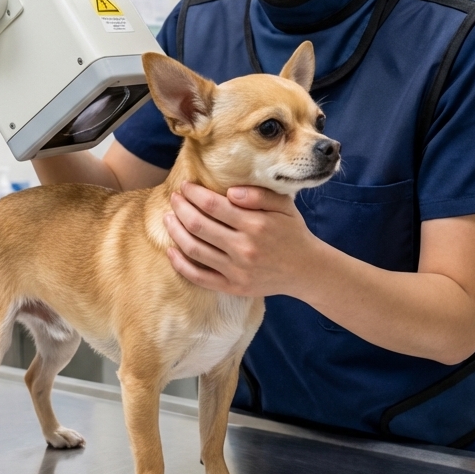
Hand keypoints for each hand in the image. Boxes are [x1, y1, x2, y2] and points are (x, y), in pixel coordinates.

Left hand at [163, 183, 320, 296]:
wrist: (306, 270)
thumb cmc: (292, 232)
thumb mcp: (283, 206)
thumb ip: (258, 195)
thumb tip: (230, 191)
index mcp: (255, 225)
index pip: (213, 205)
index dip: (194, 194)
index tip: (186, 186)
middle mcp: (244, 248)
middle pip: (198, 225)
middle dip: (181, 208)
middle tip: (174, 197)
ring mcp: (236, 271)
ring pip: (194, 249)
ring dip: (175, 231)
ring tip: (169, 217)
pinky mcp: (232, 287)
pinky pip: (199, 277)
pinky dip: (180, 263)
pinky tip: (171, 250)